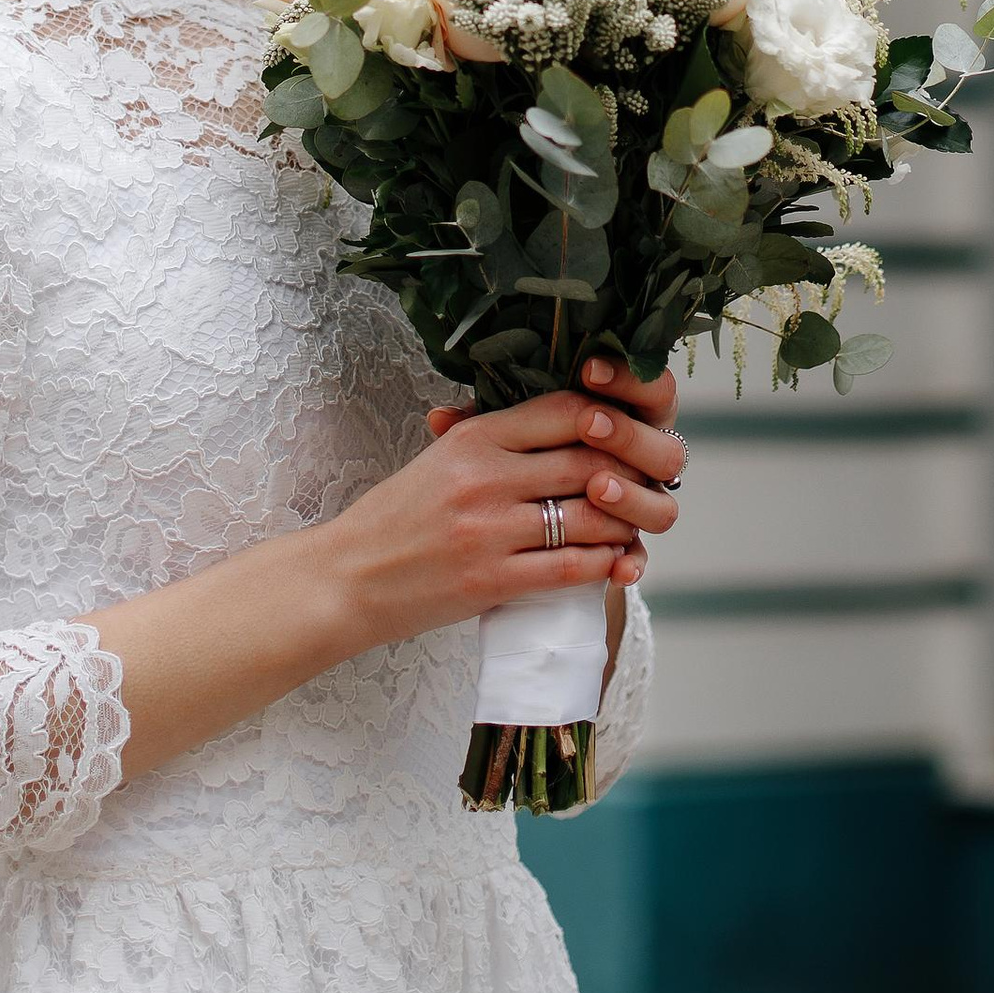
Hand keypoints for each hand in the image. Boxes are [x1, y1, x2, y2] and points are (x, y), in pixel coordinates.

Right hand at [322, 371, 685, 654]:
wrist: (347, 578)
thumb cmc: (397, 517)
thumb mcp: (440, 459)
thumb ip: (495, 440)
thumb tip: (566, 420)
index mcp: (473, 439)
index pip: (563, 411)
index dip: (607, 419)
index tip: (624, 432)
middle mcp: (485, 478)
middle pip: (586, 461)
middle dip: (625, 472)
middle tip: (646, 481)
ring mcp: (490, 531)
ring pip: (588, 516)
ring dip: (622, 522)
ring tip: (634, 524)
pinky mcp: (492, 580)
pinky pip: (570, 567)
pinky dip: (603, 564)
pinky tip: (614, 562)